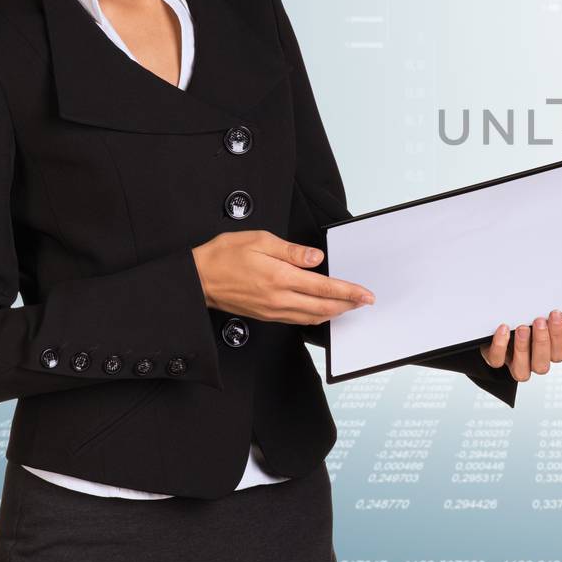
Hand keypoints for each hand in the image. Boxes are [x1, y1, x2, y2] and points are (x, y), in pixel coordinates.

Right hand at [191, 230, 374, 324]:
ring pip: (311, 317)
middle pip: (323, 307)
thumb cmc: (223, 256)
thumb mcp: (259, 241)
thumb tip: (316, 258)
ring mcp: (272, 311)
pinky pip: (297, 320)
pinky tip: (321, 311)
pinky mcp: (265, 316)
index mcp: (280, 277)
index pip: (324, 287)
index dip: (349, 291)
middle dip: (348, 305)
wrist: (196, 279)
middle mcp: (278, 299)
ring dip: (333, 313)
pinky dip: (314, 316)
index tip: (365, 293)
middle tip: (365, 301)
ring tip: (348, 306)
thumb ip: (291, 251)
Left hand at [479, 310, 561, 381]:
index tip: (555, 314)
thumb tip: (551, 298)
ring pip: (521, 371)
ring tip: (522, 328)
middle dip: (541, 342)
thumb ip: (542, 312)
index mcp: (546, 352)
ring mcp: (513, 364)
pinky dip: (500, 345)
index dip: (558, 336)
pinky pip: (497, 360)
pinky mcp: (495, 359)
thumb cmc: (520, 320)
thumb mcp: (533, 315)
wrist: (494, 328)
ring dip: (522, 348)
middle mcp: (531, 362)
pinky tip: (504, 329)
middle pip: (541, 365)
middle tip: (539, 321)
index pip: (558, 353)